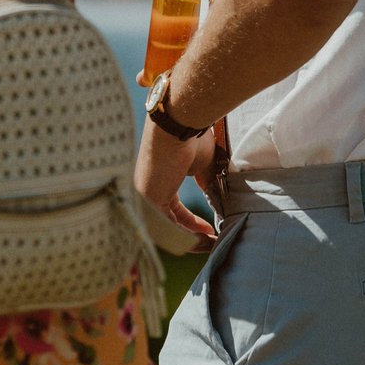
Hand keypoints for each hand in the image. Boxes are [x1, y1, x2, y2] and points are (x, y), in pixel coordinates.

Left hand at [134, 117, 219, 243]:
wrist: (180, 121)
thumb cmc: (191, 136)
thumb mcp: (203, 164)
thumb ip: (207, 182)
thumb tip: (219, 197)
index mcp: (160, 180)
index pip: (174, 210)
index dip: (192, 223)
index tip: (210, 230)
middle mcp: (149, 189)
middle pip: (170, 222)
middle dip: (193, 235)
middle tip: (212, 241)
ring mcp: (146, 195)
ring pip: (167, 227)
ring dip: (191, 239)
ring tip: (212, 244)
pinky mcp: (149, 199)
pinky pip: (167, 226)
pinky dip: (186, 236)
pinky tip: (204, 241)